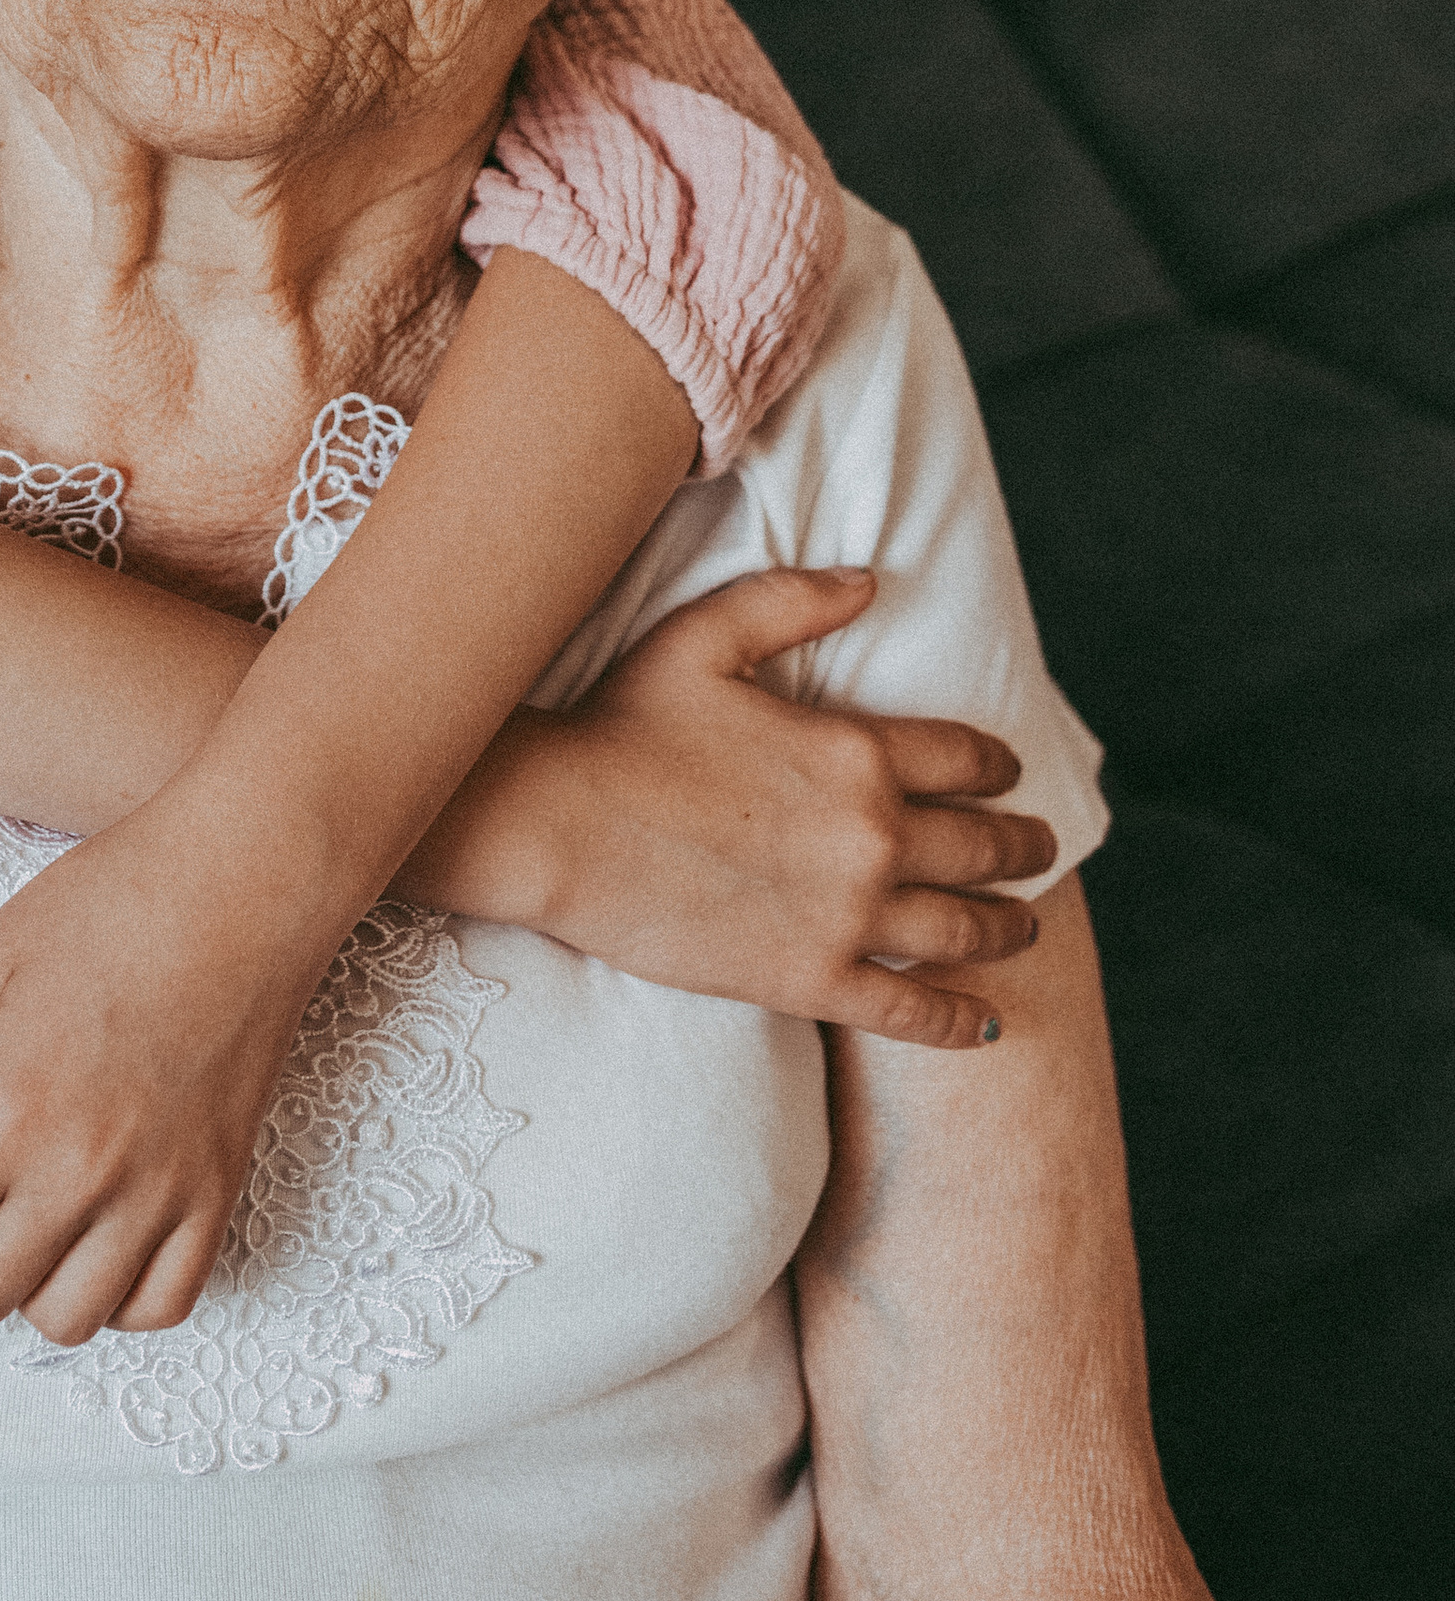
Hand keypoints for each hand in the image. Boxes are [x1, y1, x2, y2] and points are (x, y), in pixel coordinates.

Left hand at [0, 786, 338, 1348]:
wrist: (242, 886)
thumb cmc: (110, 908)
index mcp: (7, 1108)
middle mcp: (81, 1171)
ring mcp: (158, 1195)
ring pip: (62, 1320)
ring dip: (28, 1280)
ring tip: (31, 1209)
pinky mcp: (217, 1197)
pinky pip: (155, 1309)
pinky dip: (116, 1291)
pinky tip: (100, 1228)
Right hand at [512, 566, 1054, 1049]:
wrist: (559, 823)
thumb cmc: (625, 721)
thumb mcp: (707, 634)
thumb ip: (795, 602)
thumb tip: (871, 581)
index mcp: (855, 751)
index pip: (963, 758)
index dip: (997, 763)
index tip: (1010, 771)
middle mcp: (871, 836)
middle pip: (981, 846)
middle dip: (1022, 846)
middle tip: (1040, 851)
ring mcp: (846, 916)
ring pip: (963, 929)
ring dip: (1007, 926)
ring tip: (1024, 926)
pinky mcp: (810, 980)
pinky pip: (909, 1008)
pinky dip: (959, 1017)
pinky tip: (984, 1019)